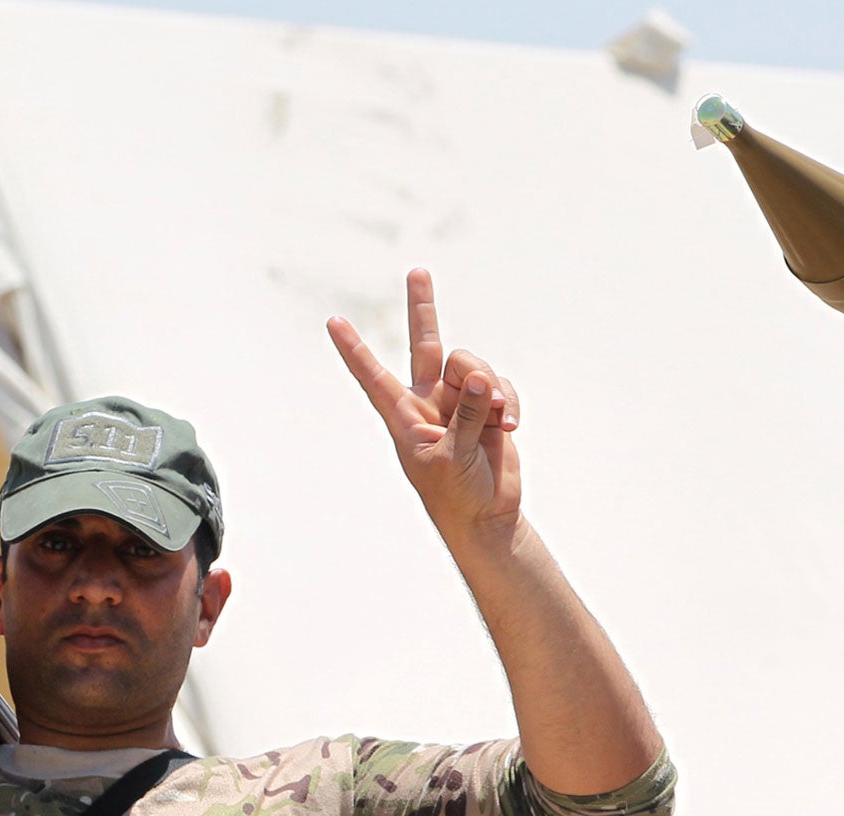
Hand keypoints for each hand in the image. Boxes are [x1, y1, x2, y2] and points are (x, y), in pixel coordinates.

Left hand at [327, 268, 521, 544]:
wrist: (488, 516)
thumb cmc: (457, 495)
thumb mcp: (453, 457)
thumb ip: (467, 413)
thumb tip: (480, 375)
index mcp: (404, 416)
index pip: (373, 377)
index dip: (354, 350)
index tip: (332, 321)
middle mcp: (430, 401)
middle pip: (426, 344)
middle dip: (423, 308)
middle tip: (416, 271)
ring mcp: (461, 401)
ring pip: (473, 366)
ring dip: (491, 389)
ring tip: (498, 421)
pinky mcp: (490, 407)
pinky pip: (501, 386)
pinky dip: (509, 401)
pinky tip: (511, 424)